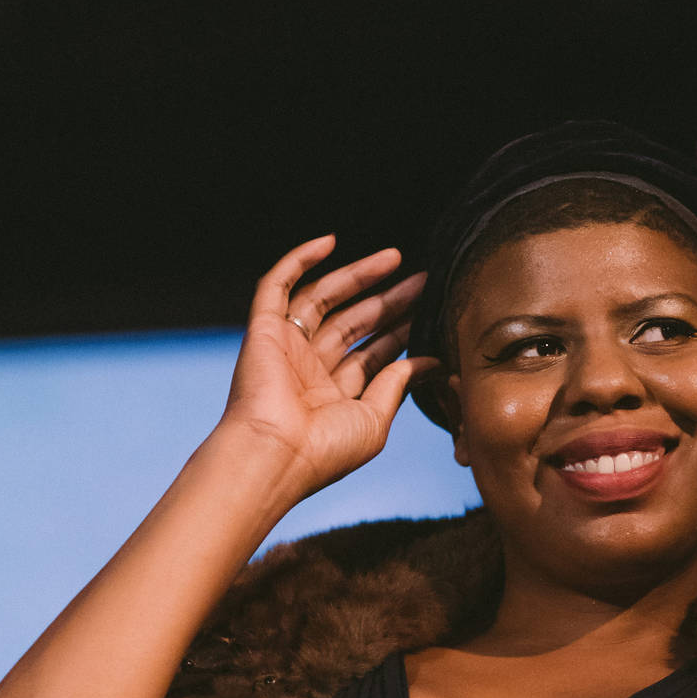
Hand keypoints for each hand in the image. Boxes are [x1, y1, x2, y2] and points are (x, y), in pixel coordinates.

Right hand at [217, 234, 438, 503]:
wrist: (275, 455)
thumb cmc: (325, 451)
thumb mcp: (375, 420)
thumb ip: (399, 385)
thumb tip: (433, 362)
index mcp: (334, 396)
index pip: (372, 355)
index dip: (400, 332)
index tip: (430, 312)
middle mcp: (310, 370)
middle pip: (354, 323)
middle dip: (389, 301)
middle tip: (423, 280)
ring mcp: (286, 347)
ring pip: (325, 299)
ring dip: (357, 276)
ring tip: (395, 258)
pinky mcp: (263, 330)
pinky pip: (277, 286)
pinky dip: (299, 261)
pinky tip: (330, 242)